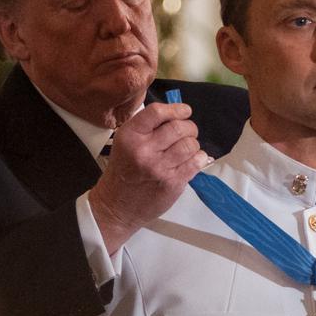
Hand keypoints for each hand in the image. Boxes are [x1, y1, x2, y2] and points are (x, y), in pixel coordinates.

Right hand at [88, 102, 209, 252]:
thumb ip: (147, 127)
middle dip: (189, 127)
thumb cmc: (124, 171)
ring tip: (187, 148)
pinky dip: (198, 158)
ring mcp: (159, 168)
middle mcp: (144, 150)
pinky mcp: (172, 183)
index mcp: (130, 136)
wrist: (117, 206)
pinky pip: (195, 162)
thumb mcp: (125, 142)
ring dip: (193, 144)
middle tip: (188, 132)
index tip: (185, 111)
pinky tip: (191, 159)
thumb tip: (177, 115)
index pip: (157, 112)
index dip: (176, 109)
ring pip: (190, 144)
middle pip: (179, 128)